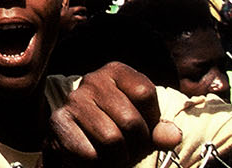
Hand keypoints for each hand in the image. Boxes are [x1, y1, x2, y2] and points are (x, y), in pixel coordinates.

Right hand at [45, 63, 181, 167]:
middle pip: (130, 120)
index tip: (144, 130)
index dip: (151, 120)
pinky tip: (94, 156)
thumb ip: (161, 131)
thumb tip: (172, 136)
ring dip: (118, 158)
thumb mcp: (144, 128)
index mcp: (116, 71)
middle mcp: (93, 80)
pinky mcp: (59, 121)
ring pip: (111, 139)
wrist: (81, 144)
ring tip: (114, 155)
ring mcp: (74, 100)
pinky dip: (97, 163)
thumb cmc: (118, 130)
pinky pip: (90, 153)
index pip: (144, 92)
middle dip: (136, 145)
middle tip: (129, 149)